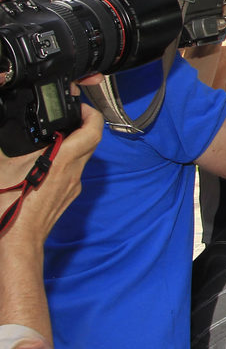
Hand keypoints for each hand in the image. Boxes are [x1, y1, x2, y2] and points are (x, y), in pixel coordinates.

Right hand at [1, 102, 102, 246]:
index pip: (93, 130)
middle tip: (65, 118)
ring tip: (49, 139)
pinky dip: (65, 161)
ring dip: (72, 144)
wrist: (17, 241)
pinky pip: (72, 172)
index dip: (90, 114)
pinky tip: (44, 163)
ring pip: (82, 158)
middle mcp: (73, 171)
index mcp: (63, 159)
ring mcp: (72, 185)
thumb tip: (13, 135)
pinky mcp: (67, 196)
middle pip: (90, 142)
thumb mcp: (5, 166)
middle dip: (82, 126)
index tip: (78, 107)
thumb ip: (15, 145)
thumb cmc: (10, 207)